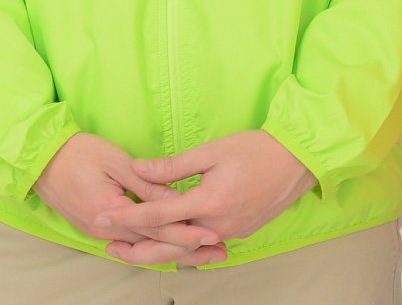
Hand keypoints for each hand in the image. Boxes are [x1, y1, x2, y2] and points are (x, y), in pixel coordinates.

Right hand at [34, 132, 226, 265]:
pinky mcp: (98, 225)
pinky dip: (155, 242)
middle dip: (188, 249)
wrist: (41, 160)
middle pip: (154, 243)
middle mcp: (106, 230)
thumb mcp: (117, 163)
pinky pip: (133, 239)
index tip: (212, 235)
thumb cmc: (79, 153)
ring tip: (205, 252)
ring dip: (174, 249)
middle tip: (219, 251)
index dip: (186, 232)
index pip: (157, 227)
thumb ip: (147, 184)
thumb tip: (176, 199)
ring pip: (144, 245)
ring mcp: (100, 231)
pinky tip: (172, 243)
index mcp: (111, 214)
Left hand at [99, 130, 316, 264]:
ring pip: (185, 251)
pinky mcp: (239, 233)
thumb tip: (138, 169)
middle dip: (134, 248)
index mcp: (208, 202)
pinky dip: (182, 248)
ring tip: (131, 247)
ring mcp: (229, 233)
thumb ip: (173, 165)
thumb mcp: (212, 150)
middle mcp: (216, 226)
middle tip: (107, 244)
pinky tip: (169, 243)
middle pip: (167, 247)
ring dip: (156, 250)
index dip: (127, 216)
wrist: (298, 160)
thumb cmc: (256, 149)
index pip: (157, 215)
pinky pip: (203, 247)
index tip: (103, 217)